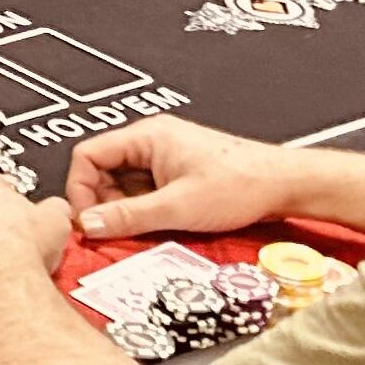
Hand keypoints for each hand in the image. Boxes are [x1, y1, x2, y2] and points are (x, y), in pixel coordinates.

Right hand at [62, 115, 297, 243]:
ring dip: (126, 209)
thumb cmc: (243, 183)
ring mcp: (166, 157)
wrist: (284, 185)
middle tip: (115, 228)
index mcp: (147, 136)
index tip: (88, 218)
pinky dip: (144, 210)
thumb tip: (90, 224)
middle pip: (102, 171)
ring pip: (124, 184)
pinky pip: (145, 191)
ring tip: (144, 227)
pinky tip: (160, 224)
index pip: (87, 156)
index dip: (80, 189)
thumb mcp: (177, 207)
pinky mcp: (178, 174)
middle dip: (104, 202)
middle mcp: (153, 142)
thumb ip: (128, 217)